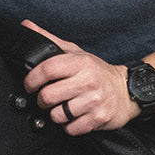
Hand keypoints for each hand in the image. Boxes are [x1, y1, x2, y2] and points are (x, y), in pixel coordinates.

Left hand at [20, 21, 137, 133]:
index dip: (31, 80)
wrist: (127, 90)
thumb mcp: (76, 53)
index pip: (47, 70)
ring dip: (56, 114)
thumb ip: (50, 40)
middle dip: (42, 100)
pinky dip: (68, 126)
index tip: (30, 85)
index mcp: (81, 63)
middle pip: (48, 96)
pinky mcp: (98, 118)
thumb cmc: (98, 72)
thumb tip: (27, 25)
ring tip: (63, 106)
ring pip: (57, 115)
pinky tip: (74, 116)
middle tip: (47, 98)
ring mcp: (94, 101)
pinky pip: (70, 129)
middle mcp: (88, 81)